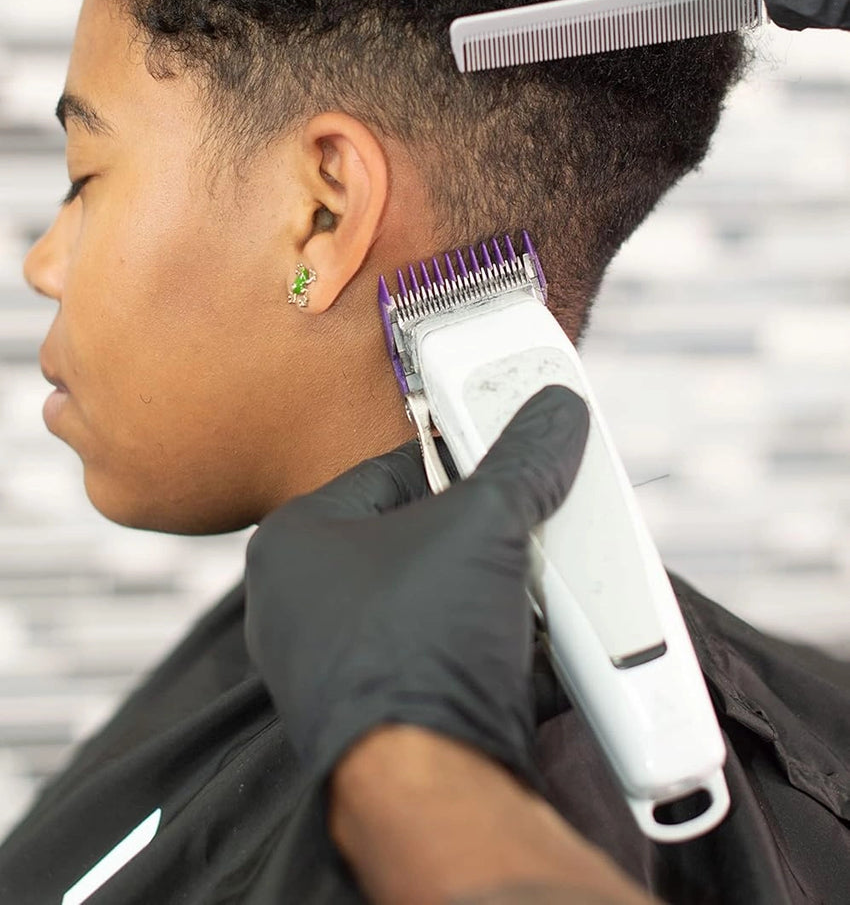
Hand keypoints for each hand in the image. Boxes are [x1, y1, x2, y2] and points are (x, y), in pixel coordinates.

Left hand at [244, 384, 588, 791]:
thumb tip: (555, 410)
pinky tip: (530, 639)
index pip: (391, 468)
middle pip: (414, 537)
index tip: (505, 457)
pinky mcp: (375, 717)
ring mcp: (332, 667)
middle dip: (480, 533)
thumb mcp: (485, 523)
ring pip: (430, 600)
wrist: (429, 780)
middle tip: (527, 520)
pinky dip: (485, 643)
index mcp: (294, 542)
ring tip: (536, 579)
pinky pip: (437, 655)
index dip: (460, 458)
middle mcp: (298, 605)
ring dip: (488, 591)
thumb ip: (524, 459)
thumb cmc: (417, 642)